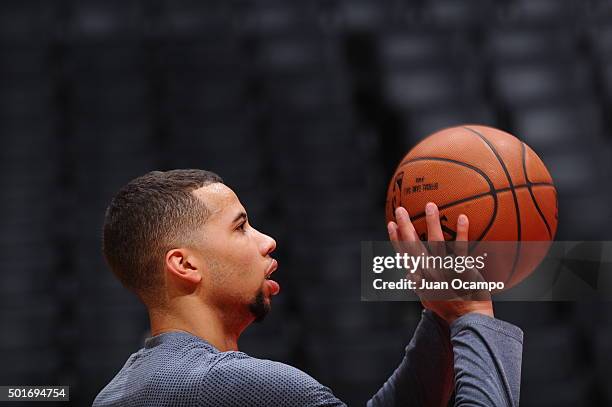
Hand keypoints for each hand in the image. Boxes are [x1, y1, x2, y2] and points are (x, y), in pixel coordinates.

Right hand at [387, 203, 493, 323]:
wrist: (469, 320)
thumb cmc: (451, 310)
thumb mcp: (428, 299)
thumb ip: (419, 285)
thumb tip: (409, 275)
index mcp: (419, 279)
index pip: (404, 255)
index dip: (396, 239)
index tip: (391, 224)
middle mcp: (428, 273)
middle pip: (413, 246)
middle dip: (405, 226)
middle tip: (400, 209)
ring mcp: (444, 271)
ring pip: (435, 242)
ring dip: (431, 222)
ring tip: (430, 205)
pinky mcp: (461, 270)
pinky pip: (460, 248)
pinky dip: (461, 232)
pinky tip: (462, 218)